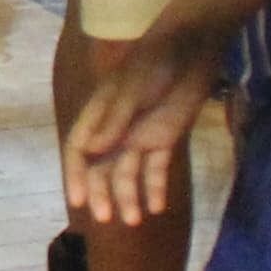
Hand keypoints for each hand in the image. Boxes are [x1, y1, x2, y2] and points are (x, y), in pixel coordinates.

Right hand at [65, 13, 228, 226]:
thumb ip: (114, 121)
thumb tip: (89, 152)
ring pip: (129, 172)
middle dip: (102, 192)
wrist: (193, 49)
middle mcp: (116, 129)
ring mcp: (140, 135)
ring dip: (129, 195)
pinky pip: (156, 168)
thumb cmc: (156, 63)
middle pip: (102, 166)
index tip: (78, 201)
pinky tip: (157, 206)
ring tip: (135, 220)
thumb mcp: (132, 91)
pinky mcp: (165, 139)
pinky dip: (156, 186)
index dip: (76, 174)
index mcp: (99, 113)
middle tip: (106, 220)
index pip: (80, 148)